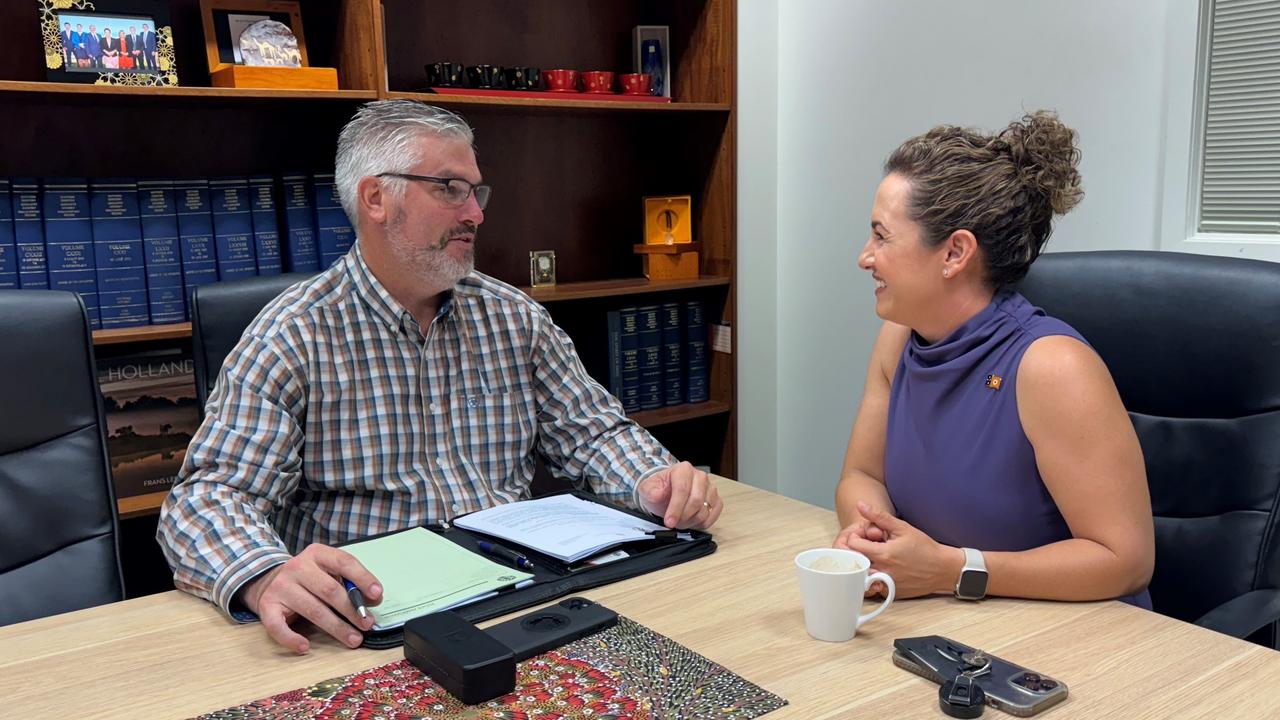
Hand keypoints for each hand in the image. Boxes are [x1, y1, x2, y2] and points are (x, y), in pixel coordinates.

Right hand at [240, 543, 382, 653]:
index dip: (363, 578)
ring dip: (336, 628)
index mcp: (317, 554)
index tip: (377, 595)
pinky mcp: (267, 606)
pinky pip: (278, 626)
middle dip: (352, 609)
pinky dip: (292, 639)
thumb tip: (373, 599)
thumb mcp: (329, 572)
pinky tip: (305, 647)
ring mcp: (281, 586)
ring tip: (353, 639)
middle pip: (330, 590)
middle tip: (367, 624)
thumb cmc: (308, 579)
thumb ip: (350, 583)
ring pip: (313, 610)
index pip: (344, 562)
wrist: (269, 581)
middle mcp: (297, 567)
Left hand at [637, 461, 722, 528]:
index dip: (676, 508)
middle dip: (683, 517)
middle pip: (696, 501)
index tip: (669, 521)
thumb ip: (651, 491)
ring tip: (680, 521)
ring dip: (690, 521)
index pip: (682, 489)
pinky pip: (712, 516)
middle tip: (673, 523)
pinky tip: (690, 521)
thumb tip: (658, 495)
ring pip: (704, 511)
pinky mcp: (716, 500)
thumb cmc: (661, 490)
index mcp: (683, 470)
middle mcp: (700, 477)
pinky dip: (700, 524)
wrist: (667, 493)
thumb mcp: (648, 488)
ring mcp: (710, 488)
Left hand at [838, 501, 961, 598]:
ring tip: (872, 558)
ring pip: (862, 576)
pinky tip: (882, 569)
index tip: (863, 536)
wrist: (942, 568)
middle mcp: (882, 571)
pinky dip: (873, 578)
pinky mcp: (891, 593)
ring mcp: (886, 584)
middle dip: (855, 552)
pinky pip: (873, 587)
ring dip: (863, 566)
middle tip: (865, 547)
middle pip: (854, 561)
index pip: (853, 545)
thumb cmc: (924, 547)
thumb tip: (860, 505)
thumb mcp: (902, 528)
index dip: (855, 537)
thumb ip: (879, 516)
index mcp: (883, 553)